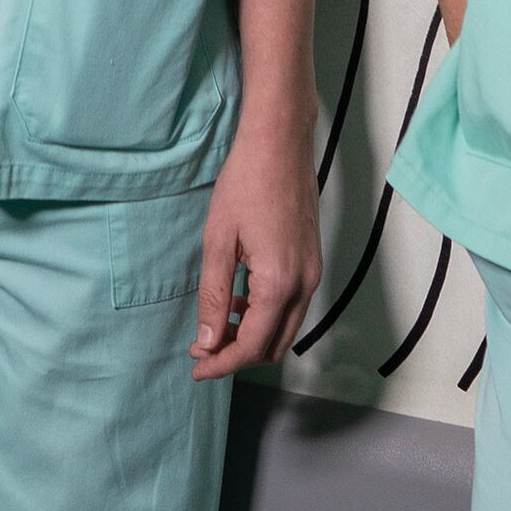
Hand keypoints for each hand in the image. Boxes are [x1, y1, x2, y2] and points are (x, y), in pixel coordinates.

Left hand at [192, 134, 319, 376]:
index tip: (196, 367)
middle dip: (237, 355)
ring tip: (218, 325)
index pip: (252, 345)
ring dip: (253, 336)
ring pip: (285, 329)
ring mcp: (314, 273)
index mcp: (279, 282)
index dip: (221, 363)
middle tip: (203, 349)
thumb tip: (208, 341)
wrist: (280, 143)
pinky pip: (293, 307)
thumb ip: (214, 296)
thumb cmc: (245, 184)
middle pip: (273, 346)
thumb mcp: (218, 241)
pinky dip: (267, 316)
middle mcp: (305, 284)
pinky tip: (241, 299)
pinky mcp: (314, 262)